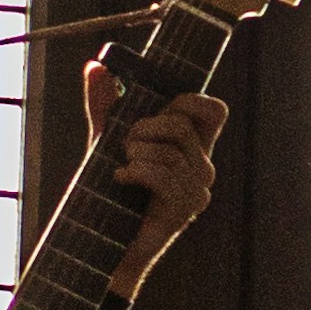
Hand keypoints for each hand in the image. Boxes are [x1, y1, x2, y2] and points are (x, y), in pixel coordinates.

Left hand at [89, 55, 226, 293]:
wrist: (105, 243)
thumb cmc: (111, 191)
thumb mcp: (107, 142)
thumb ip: (105, 106)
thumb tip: (96, 66)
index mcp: (193, 147)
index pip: (215, 111)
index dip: (190, 100)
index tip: (159, 107)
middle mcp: (203, 167)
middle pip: (182, 124)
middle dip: (145, 127)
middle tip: (125, 145)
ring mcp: (197, 190)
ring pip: (172, 150)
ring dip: (136, 152)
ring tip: (121, 166)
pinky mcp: (184, 210)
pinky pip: (164, 175)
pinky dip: (136, 171)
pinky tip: (120, 178)